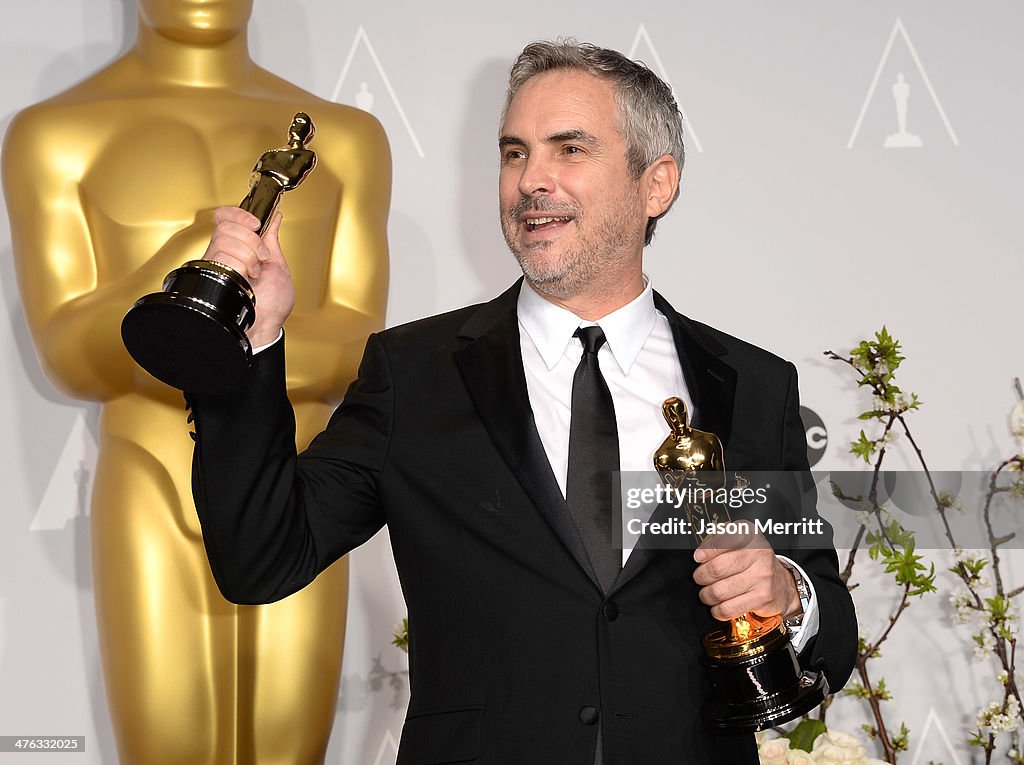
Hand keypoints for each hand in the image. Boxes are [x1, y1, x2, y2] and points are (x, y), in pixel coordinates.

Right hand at [202, 206, 294, 346]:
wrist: (267, 324)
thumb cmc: (273, 304)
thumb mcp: (278, 263)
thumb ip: (271, 238)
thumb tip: (275, 217)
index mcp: (240, 247)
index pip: (226, 217)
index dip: (239, 215)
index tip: (256, 223)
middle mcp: (225, 253)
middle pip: (227, 225)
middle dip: (252, 240)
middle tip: (261, 259)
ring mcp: (217, 263)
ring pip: (224, 239)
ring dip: (249, 256)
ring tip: (254, 273)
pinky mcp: (212, 273)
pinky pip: (220, 255)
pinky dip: (241, 265)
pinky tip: (246, 278)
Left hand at [692, 521, 800, 620]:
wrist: (782, 586)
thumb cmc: (754, 563)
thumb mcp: (741, 544)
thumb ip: (719, 540)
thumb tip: (700, 553)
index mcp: (751, 536)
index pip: (724, 539)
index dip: (706, 550)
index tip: (698, 558)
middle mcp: (759, 554)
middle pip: (716, 568)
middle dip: (700, 576)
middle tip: (700, 578)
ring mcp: (762, 577)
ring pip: (719, 591)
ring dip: (706, 595)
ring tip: (707, 594)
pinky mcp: (762, 598)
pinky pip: (728, 608)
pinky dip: (717, 610)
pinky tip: (718, 606)